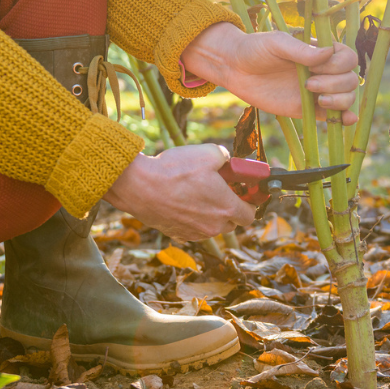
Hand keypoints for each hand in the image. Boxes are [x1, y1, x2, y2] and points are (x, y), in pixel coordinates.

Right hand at [102, 144, 255, 240]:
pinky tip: (180, 201)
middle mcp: (214, 226)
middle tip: (218, 189)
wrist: (139, 186)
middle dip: (229, 207)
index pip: (250, 215)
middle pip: (232, 222)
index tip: (242, 191)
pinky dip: (192, 218)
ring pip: (212, 226)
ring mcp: (196, 234)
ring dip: (210, 214)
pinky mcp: (178, 235)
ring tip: (194, 193)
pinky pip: (193, 228)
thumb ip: (226, 157)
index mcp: (227, 208)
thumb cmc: (175, 170)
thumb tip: (228, 161)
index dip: (248, 202)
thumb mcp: (208, 153)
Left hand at [181, 22, 360, 123]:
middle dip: (335, 84)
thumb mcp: (277, 43)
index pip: (348, 58)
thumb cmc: (256, 49)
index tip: (314, 67)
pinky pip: (332, 115)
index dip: (338, 65)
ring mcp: (317, 90)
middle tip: (308, 84)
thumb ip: (301, 50)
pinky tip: (347, 120)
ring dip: (340, 100)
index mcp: (320, 51)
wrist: (235, 69)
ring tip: (319, 100)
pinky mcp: (308, 109)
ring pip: (346, 97)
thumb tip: (328, 53)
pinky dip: (344, 118)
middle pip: (351, 79)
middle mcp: (324, 70)